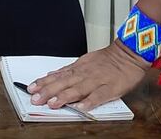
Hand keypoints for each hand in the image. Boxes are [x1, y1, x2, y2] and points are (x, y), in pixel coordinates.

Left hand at [26, 39, 149, 111]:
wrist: (129, 53)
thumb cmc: (107, 60)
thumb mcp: (85, 61)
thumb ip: (69, 70)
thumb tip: (52, 75)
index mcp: (79, 68)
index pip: (58, 76)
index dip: (44, 82)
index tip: (31, 88)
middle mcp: (85, 74)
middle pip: (64, 83)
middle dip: (48, 91)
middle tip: (35, 98)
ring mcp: (97, 81)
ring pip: (78, 89)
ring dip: (64, 96)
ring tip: (52, 103)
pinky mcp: (110, 88)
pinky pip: (99, 96)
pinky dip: (90, 101)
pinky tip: (81, 107)